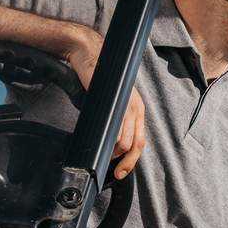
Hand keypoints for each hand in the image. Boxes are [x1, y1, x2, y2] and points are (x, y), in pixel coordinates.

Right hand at [67, 32, 149, 180]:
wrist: (88, 55)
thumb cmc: (96, 79)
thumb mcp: (111, 103)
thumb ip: (114, 121)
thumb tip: (108, 142)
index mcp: (137, 109)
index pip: (139, 141)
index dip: (131, 161)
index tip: (121, 172)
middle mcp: (136, 107)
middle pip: (134, 145)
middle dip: (123, 162)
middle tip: (111, 170)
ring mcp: (127, 104)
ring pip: (125, 140)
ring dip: (112, 153)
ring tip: (101, 155)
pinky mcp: (115, 101)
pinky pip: (116, 129)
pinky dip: (108, 141)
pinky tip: (100, 145)